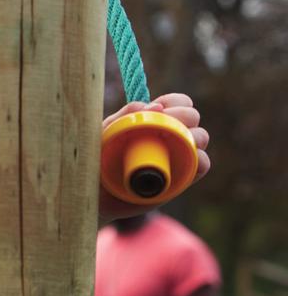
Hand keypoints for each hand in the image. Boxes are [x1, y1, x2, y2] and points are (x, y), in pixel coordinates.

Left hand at [99, 93, 209, 222]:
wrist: (94, 194)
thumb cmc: (96, 160)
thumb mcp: (105, 133)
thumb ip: (125, 115)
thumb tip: (156, 106)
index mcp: (154, 121)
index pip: (179, 103)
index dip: (176, 101)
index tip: (161, 108)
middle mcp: (169, 136)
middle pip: (193, 117)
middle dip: (185, 115)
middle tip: (166, 123)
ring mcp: (176, 157)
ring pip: (200, 138)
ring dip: (194, 135)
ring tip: (174, 140)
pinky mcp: (180, 179)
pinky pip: (202, 166)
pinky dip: (200, 159)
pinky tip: (187, 156)